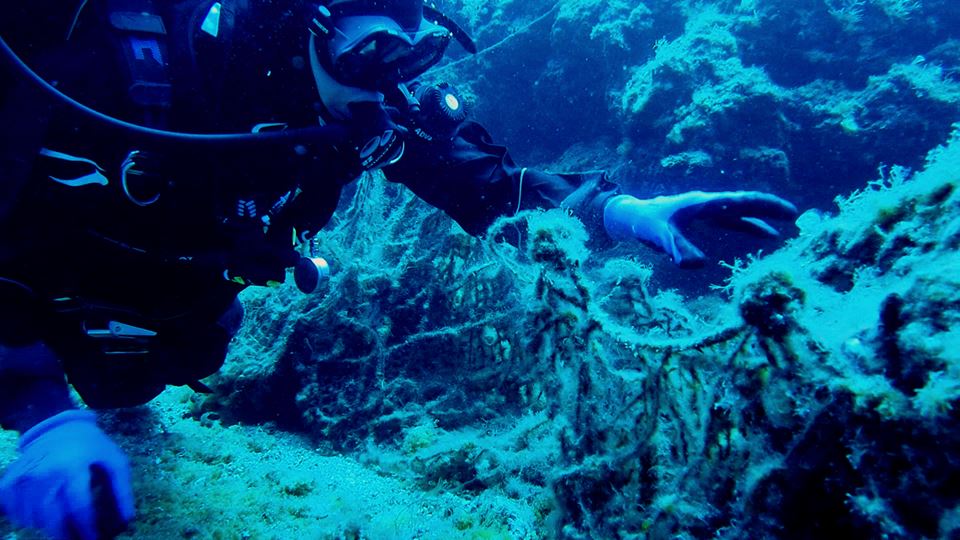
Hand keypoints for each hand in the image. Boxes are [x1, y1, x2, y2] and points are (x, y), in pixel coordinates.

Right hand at [1, 410, 133, 539]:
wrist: (58, 425)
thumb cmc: (91, 446)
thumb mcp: (114, 461)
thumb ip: (122, 490)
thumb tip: (128, 521)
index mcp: (72, 467)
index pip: (78, 507)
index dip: (86, 529)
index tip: (93, 539)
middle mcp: (45, 474)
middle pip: (51, 517)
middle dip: (64, 535)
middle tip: (74, 539)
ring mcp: (24, 478)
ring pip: (33, 517)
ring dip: (47, 526)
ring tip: (62, 523)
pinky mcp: (11, 480)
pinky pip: (14, 510)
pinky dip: (28, 518)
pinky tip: (43, 514)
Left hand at [604, 191, 797, 267]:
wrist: (633, 216)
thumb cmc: (646, 224)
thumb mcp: (659, 237)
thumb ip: (676, 248)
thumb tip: (697, 264)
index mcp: (702, 203)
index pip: (739, 202)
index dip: (763, 206)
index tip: (787, 211)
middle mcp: (708, 203)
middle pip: (743, 204)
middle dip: (768, 208)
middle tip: (794, 214)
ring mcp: (707, 210)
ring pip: (739, 212)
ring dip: (760, 218)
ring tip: (784, 226)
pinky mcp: (704, 218)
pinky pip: (732, 220)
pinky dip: (748, 225)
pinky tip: (762, 234)